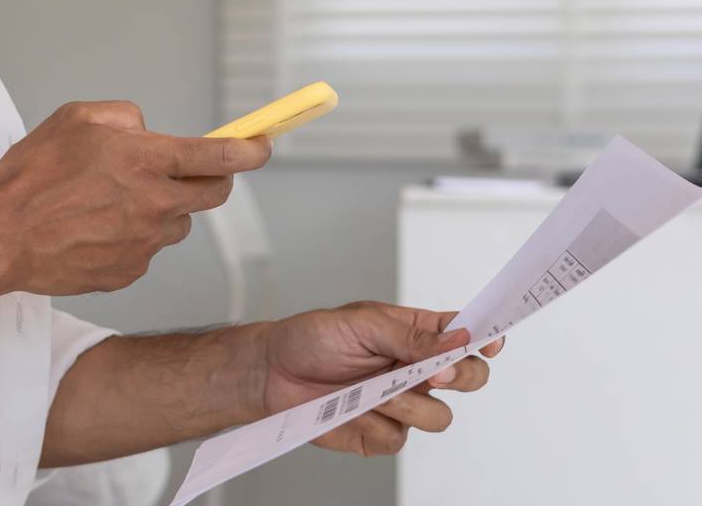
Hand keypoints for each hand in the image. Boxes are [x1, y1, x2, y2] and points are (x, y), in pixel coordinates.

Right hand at [0, 101, 270, 295]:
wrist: (0, 235)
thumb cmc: (33, 174)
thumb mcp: (77, 118)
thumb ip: (126, 118)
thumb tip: (147, 131)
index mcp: (147, 162)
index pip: (220, 156)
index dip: (251, 150)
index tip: (262, 146)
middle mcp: (155, 204)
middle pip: (213, 194)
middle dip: (213, 178)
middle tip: (192, 170)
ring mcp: (145, 243)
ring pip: (177, 223)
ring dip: (164, 209)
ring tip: (115, 202)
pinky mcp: (129, 271)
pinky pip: (147, 250)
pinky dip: (133, 237)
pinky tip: (96, 229)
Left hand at [259, 301, 504, 456]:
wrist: (271, 373)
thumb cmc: (312, 338)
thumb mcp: (361, 324)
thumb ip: (410, 337)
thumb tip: (458, 340)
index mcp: (416, 335)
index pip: (465, 336)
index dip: (486, 338)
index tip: (492, 342)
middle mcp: (415, 370)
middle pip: (468, 380)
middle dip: (460, 377)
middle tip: (434, 373)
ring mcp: (402, 404)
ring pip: (439, 417)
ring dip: (409, 404)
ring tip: (374, 391)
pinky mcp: (380, 433)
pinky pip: (398, 439)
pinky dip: (374, 423)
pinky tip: (351, 408)